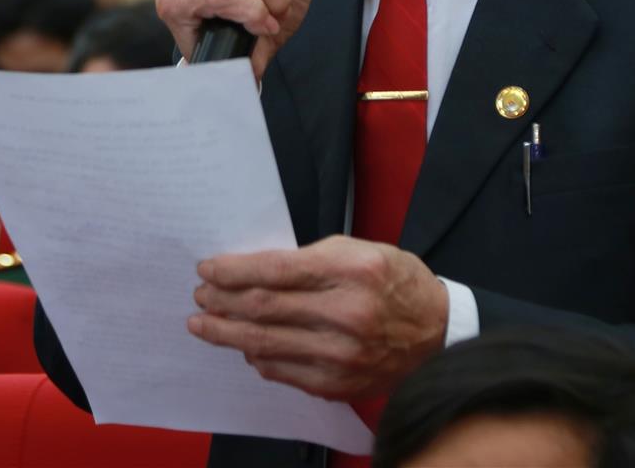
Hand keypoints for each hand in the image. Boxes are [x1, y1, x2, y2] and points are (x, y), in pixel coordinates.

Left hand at [186, 236, 449, 399]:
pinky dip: (258, 357)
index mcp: (350, 271)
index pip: (274, 270)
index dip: (233, 271)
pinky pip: (283, 371)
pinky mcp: (339, 384)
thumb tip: (253, 273)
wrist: (436, 331)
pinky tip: (244, 346)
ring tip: (203, 324)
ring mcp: (342, 355)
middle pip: (264, 309)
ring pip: (266, 343)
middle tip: (198, 296)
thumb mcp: (357, 251)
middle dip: (221, 301)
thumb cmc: (394, 282)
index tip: (207, 269)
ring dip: (226, 333)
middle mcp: (346, 314)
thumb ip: (308, 260)